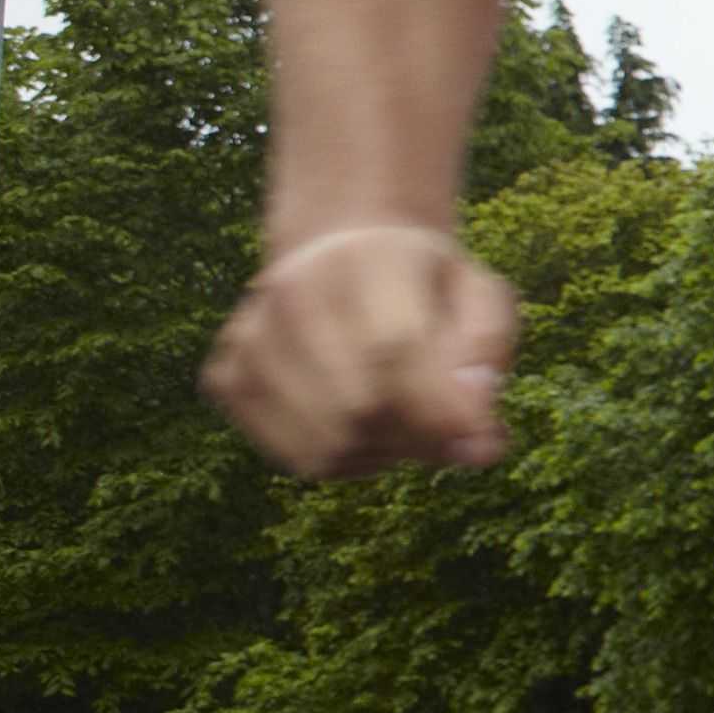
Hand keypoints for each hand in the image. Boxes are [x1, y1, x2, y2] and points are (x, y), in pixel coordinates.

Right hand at [204, 222, 518, 475]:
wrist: (342, 255)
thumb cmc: (427, 287)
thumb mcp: (482, 298)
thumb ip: (487, 359)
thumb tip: (481, 447)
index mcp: (365, 261)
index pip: (393, 349)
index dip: (442, 410)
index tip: (485, 439)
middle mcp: (292, 294)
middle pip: (357, 408)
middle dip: (418, 435)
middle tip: (444, 423)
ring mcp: (249, 338)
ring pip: (325, 446)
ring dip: (382, 451)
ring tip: (402, 415)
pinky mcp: (226, 378)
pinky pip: (295, 456)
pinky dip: (341, 457)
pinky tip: (358, 420)